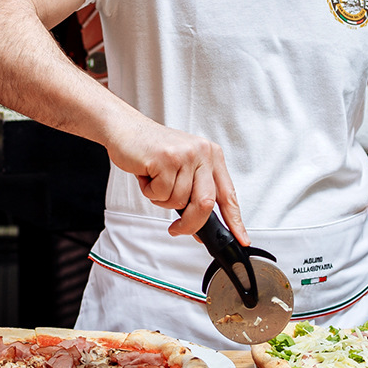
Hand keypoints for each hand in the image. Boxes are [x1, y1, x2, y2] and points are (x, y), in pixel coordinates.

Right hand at [105, 119, 247, 243]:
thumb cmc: (153, 150)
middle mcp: (202, 153)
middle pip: (205, 203)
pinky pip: (160, 193)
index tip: (241, 238)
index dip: (235, 220)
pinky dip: (149, 191)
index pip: (228, 194)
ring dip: (162, 199)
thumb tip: (201, 224)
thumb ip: (196, 190)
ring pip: (178, 201)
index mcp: (212, 155)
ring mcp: (185, 155)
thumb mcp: (183, 166)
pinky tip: (147, 174)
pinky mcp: (165, 159)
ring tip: (155, 179)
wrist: (126, 128)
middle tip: (177, 229)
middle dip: (190, 224)